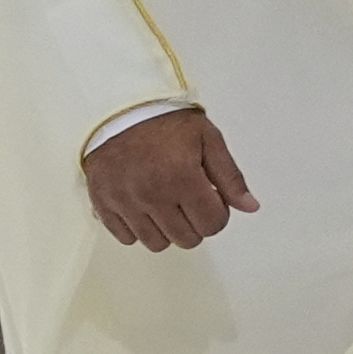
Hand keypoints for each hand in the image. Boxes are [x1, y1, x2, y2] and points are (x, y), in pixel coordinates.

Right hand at [83, 108, 256, 251]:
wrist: (119, 110)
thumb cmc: (168, 122)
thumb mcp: (209, 140)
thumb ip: (230, 177)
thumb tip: (250, 208)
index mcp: (182, 178)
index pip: (212, 225)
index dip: (218, 214)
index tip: (211, 198)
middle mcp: (152, 195)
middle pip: (187, 239)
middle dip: (196, 224)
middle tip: (190, 201)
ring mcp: (124, 202)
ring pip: (156, 244)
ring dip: (168, 230)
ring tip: (167, 204)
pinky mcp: (102, 203)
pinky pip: (125, 237)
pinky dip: (138, 229)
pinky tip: (143, 208)